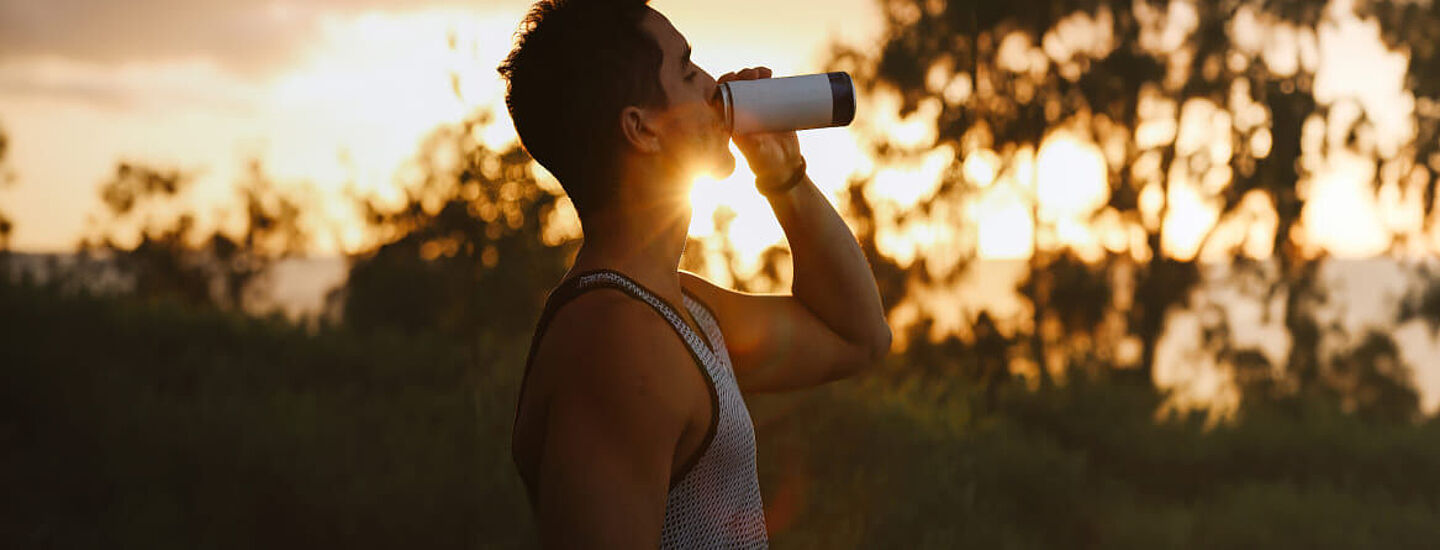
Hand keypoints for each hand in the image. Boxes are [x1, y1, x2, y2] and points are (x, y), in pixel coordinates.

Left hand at [716, 67, 804, 189]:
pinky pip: (764, 88)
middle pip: (735, 89)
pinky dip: (765, 78)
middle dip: (740, 77)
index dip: (724, 86)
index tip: (733, 78)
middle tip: (751, 73)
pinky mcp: (769, 106)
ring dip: (752, 75)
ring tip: (762, 72)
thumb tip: (745, 134)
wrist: (785, 164)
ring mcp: (754, 109)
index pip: (721, 99)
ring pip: (749, 86)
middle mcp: (740, 114)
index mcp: (730, 123)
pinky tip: (768, 72)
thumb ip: (752, 146)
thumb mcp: (758, 154)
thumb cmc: (767, 163)